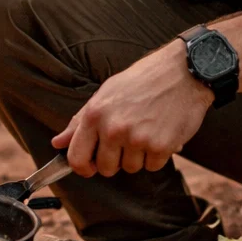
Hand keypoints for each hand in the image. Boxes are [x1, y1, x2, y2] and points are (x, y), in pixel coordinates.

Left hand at [51, 39, 213, 176]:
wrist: (184, 72)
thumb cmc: (143, 80)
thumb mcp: (106, 93)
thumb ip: (80, 121)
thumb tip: (57, 143)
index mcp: (95, 114)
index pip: (76, 157)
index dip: (82, 168)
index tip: (90, 167)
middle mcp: (113, 128)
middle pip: (105, 168)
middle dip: (115, 160)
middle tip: (127, 141)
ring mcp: (137, 139)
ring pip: (130, 168)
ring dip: (138, 156)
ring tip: (146, 131)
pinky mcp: (161, 147)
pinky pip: (153, 167)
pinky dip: (157, 156)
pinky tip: (161, 134)